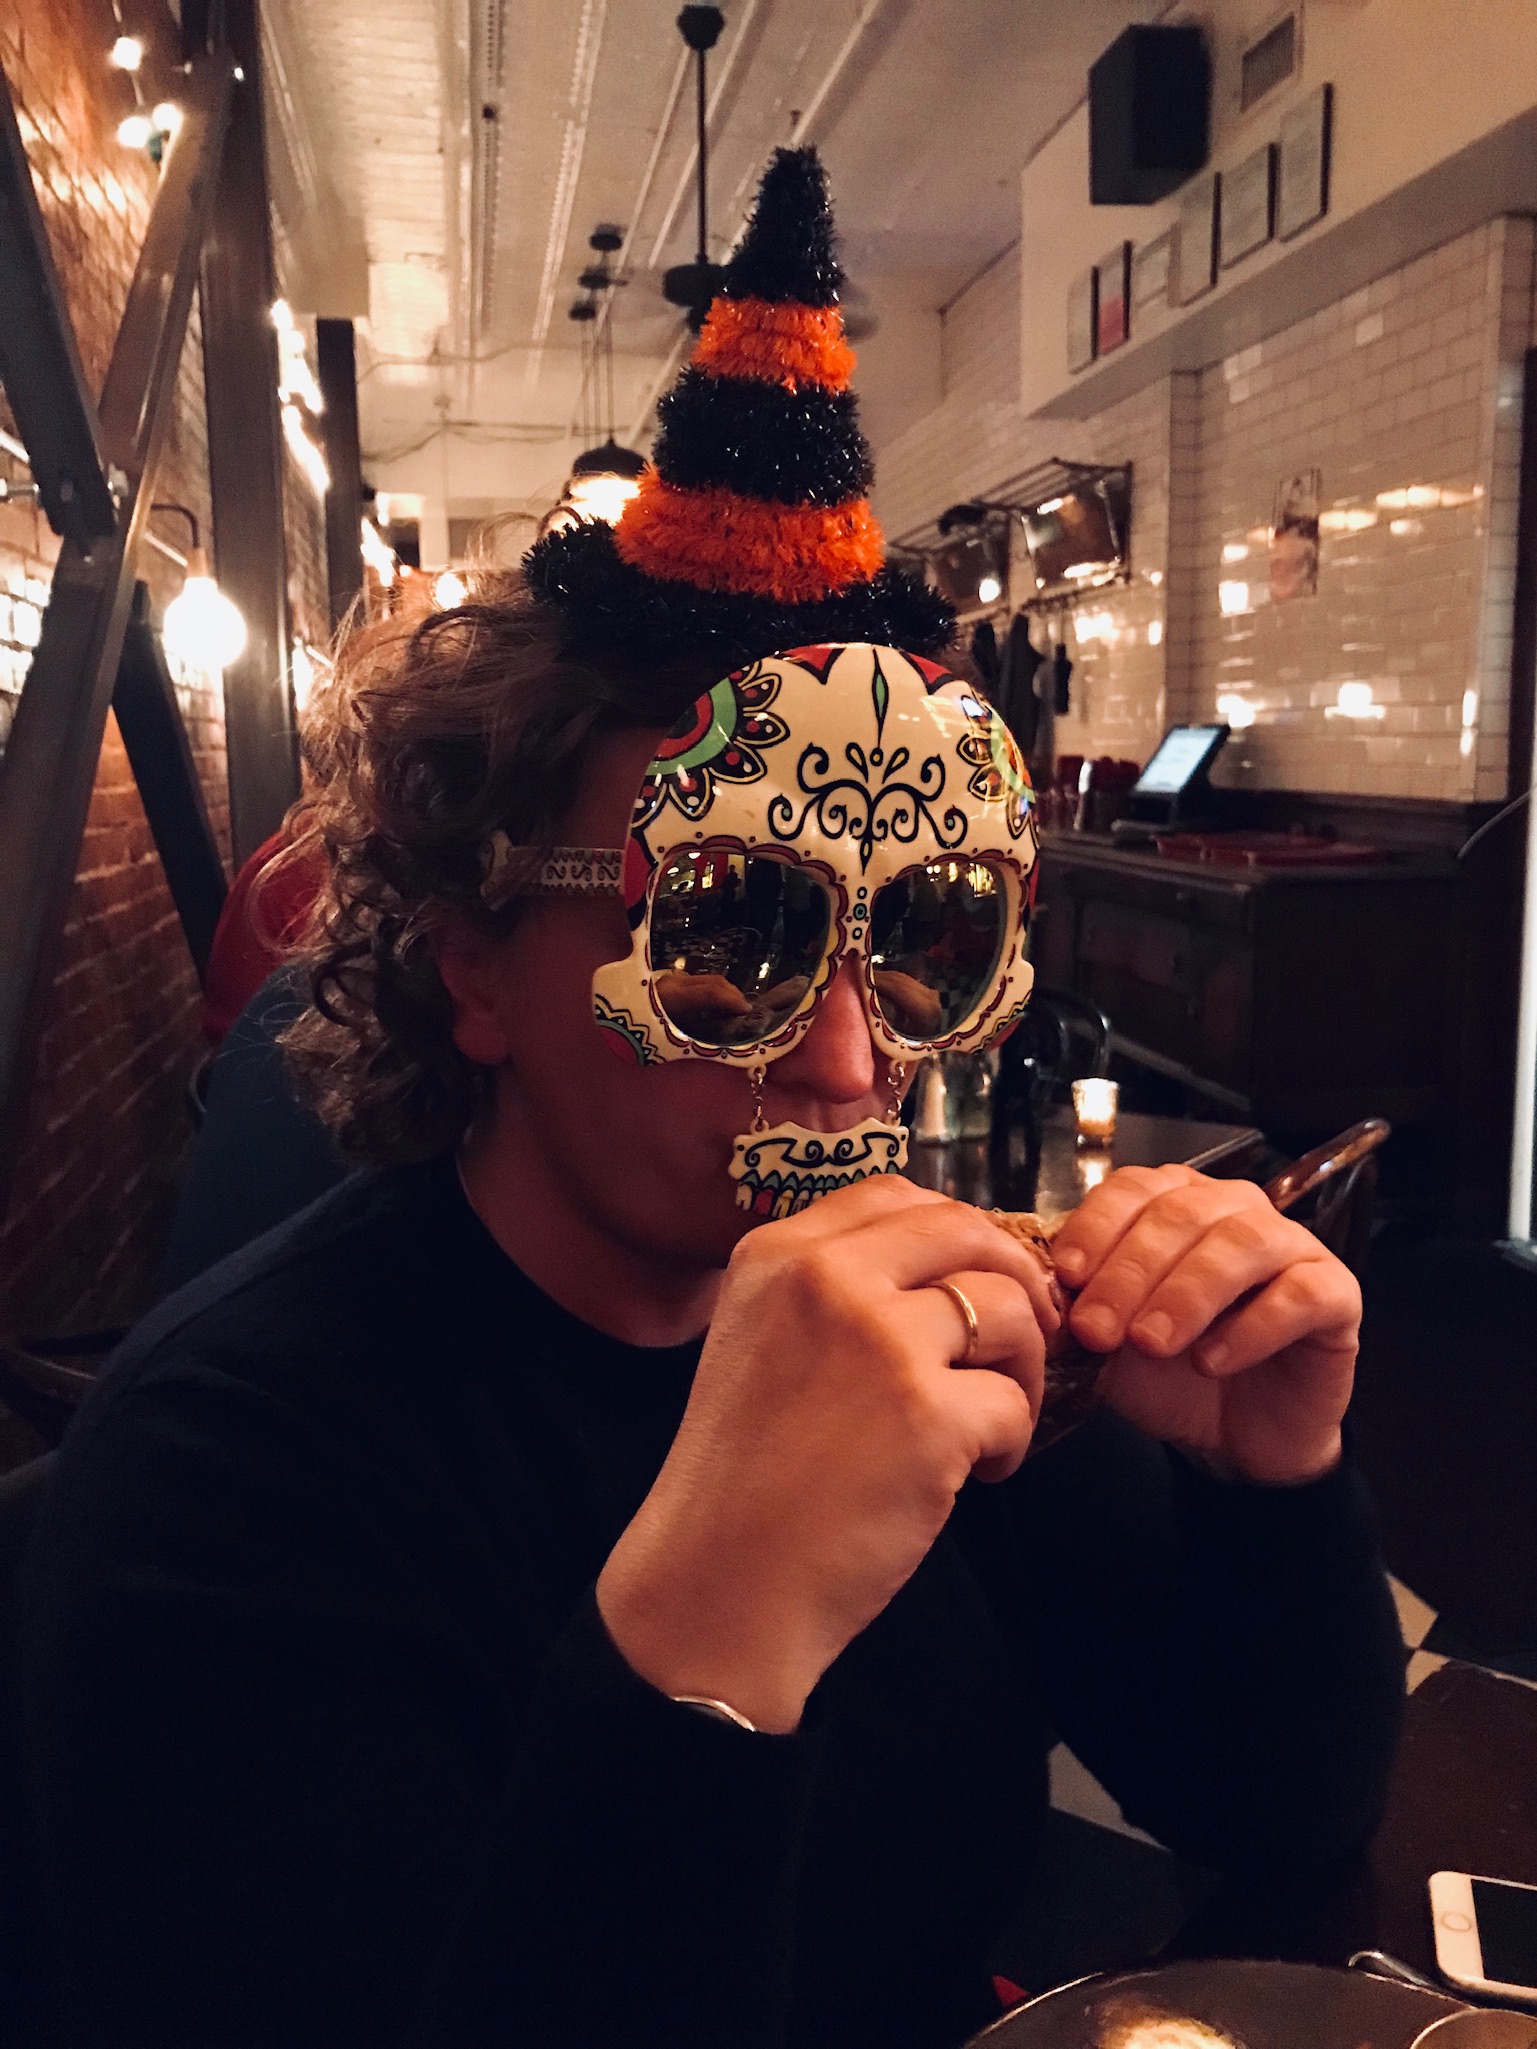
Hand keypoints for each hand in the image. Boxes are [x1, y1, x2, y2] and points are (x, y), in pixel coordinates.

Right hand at [597, 1176, 1056, 1732]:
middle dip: (1014, 1281)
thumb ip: (828, 1289)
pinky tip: (974, 1474)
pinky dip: (1010, 1442)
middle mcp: (826, 1278)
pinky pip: (1013, 1401)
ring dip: (1022, 1367)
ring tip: (991, 1424)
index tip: (976, 1277)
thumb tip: (942, 1262)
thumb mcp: (757, 1340)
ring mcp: (878, 1341)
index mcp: (778, 1254)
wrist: (719, 1582)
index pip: (897, 1195)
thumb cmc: (745, 1478)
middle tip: (1023, 1337)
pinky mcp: (927, 1413)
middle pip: (966, 1232)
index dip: (956, 1233)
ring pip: (1009, 1309)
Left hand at [1050, 1166, 1359, 1487]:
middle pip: (1182, 1212)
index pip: (1134, 1187)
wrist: (1234, 1436)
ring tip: (1152, 1344)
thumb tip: (1040, 1292)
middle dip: (1131, 1271)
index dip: (1097, 1226)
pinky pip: (1300, 1293)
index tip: (1066, 1275)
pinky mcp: (1335, 1295)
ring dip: (1187, 1293)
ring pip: (1242, 1242)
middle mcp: (1235, 1211)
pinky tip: (1212, 1361)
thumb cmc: (1170, 1374)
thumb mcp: (1108, 1344)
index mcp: (1175, 1205)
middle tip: (1098, 1329)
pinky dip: (1251, 1326)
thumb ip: (1081, 1310)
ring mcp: (1291, 1248)